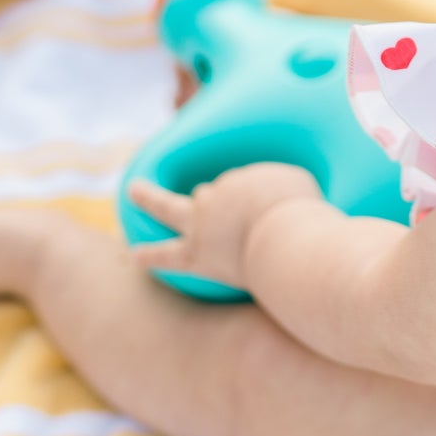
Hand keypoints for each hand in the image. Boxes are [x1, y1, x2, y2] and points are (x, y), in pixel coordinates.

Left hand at [127, 164, 323, 288]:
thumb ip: (281, 185)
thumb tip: (280, 194)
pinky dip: (149, 254)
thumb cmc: (301, 215)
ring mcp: (201, 225)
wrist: (286, 243)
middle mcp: (216, 196)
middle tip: (209, 203)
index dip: (245, 201)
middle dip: (209, 200)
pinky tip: (135, 255)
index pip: (235, 186)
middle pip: (205, 193)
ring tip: (136, 193)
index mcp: (240, 180)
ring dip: (156, 201)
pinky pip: (165, 253)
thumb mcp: (299, 183)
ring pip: (172, 207)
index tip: (259, 212)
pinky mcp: (196, 255)